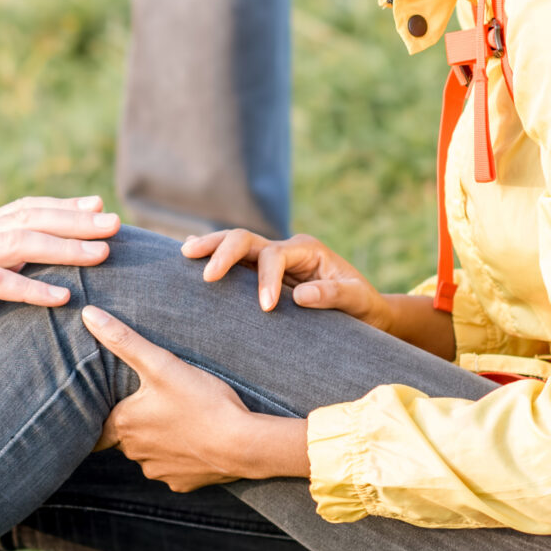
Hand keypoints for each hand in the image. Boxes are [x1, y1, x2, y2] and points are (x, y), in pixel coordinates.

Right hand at [0, 197, 123, 351]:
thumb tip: (3, 272)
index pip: (21, 210)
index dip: (61, 206)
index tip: (96, 206)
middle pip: (30, 219)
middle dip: (77, 220)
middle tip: (116, 222)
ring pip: (21, 244)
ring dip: (67, 247)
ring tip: (104, 253)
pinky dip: (32, 288)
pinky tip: (61, 297)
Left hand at [81, 306, 308, 492]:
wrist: (244, 445)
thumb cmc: (203, 402)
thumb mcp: (161, 364)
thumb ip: (124, 340)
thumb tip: (88, 314)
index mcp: (124, 426)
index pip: (95, 428)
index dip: (100, 415)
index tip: (105, 408)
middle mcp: (135, 454)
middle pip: (125, 437)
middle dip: (135, 422)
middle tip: (154, 403)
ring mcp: (159, 471)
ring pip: (149, 453)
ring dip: (158, 439)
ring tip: (179, 418)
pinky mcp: (182, 483)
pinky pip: (174, 467)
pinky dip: (181, 455)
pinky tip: (196, 438)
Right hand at [183, 229, 461, 358]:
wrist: (364, 311)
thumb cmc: (363, 307)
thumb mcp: (357, 301)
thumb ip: (334, 294)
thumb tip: (301, 295)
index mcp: (307, 250)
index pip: (276, 255)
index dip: (266, 279)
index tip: (266, 308)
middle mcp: (286, 249)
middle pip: (247, 239)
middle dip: (225, 252)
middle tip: (208, 276)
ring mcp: (271, 259)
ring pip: (235, 243)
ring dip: (211, 246)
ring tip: (186, 252)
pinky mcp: (260, 274)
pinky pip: (234, 260)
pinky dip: (212, 254)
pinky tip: (189, 252)